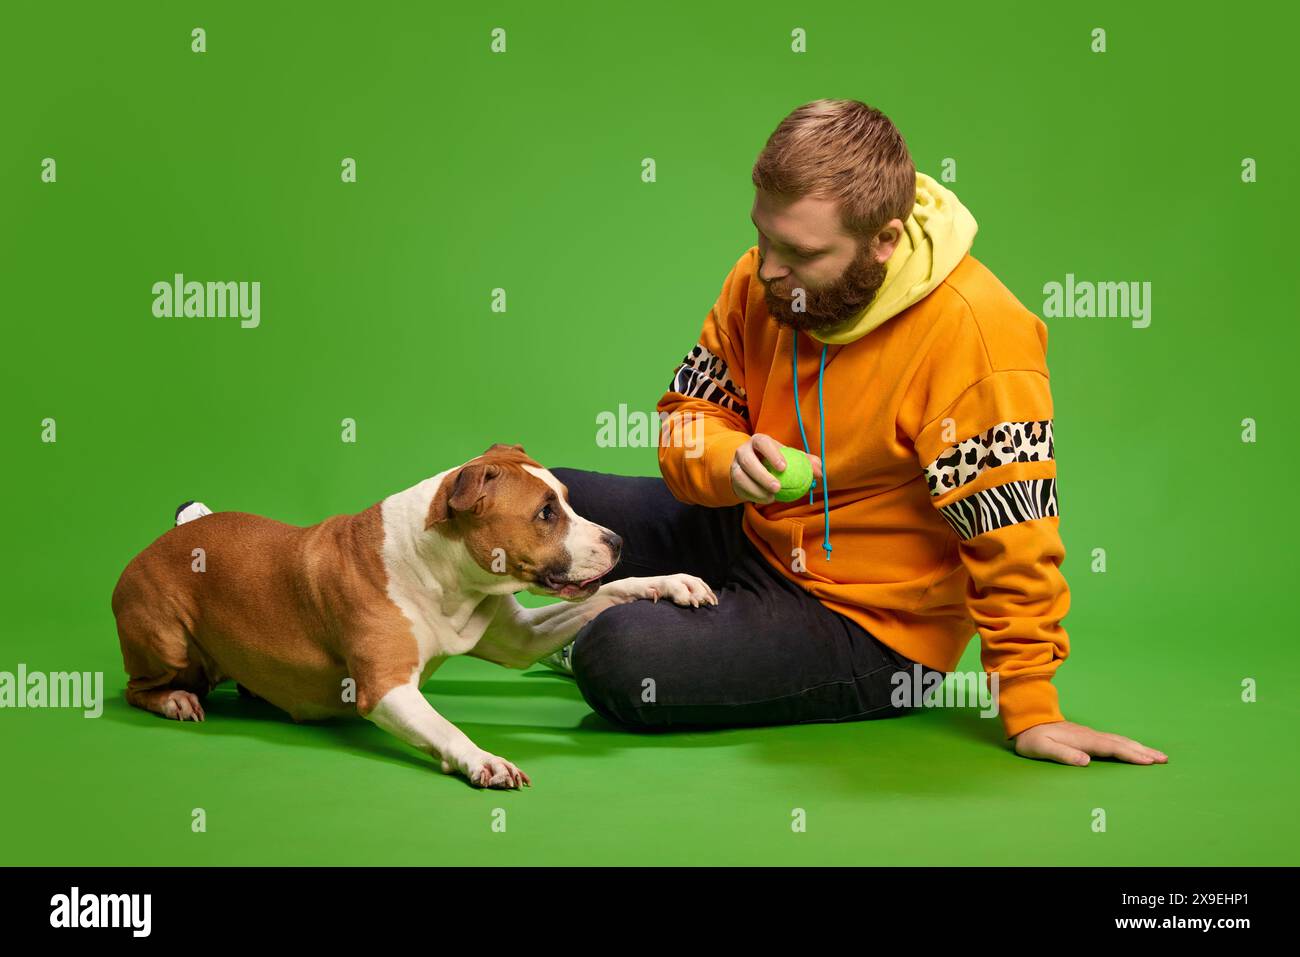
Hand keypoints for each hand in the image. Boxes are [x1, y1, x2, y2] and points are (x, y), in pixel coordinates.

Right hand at [730, 432, 822, 503]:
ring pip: (741, 476)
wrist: (755, 468)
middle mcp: (744, 450)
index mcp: (759, 441)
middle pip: (748, 460)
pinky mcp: (733, 479)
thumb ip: (806, 462)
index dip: (772, 454)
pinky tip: (765, 500)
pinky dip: (753, 496)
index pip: (763, 442)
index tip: (784, 467)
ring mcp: (736, 465)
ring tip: (772, 497)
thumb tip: (819, 471)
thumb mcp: (791, 458)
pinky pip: (740, 488)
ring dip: (756, 489)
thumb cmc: (777, 461)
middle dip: (761, 475)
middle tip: (778, 487)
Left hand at [1012, 720, 1167, 765]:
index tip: (1148, 761)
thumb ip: (1063, 754)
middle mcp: (1090, 736)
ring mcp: (1090, 735)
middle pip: (1121, 743)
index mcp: (1083, 740)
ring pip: (1119, 741)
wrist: (1027, 721)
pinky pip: (1114, 741)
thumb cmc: (1033, 738)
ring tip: (1157, 755)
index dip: (1130, 755)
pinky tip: (1134, 749)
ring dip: (1139, 747)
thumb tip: (1086, 762)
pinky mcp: (1088, 736)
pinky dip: (1128, 745)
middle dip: (1143, 751)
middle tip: (1164, 759)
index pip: (1111, 748)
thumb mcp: (1042, 748)